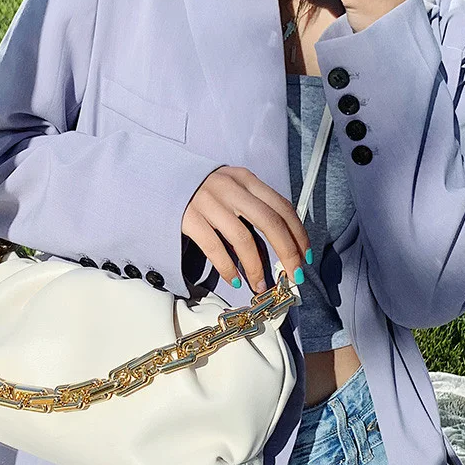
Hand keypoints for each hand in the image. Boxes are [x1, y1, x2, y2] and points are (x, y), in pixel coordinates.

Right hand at [181, 167, 310, 293]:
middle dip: (287, 253)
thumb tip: (281, 239)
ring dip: (256, 267)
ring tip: (260, 286)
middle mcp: (230, 188)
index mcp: (245, 179)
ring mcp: (208, 202)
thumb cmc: (200, 189)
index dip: (298, 233)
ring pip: (242, 238)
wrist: (159, 179)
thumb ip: (252, 203)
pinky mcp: (189, 218)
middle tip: (294, 276)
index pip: (281, 206)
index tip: (305, 256)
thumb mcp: (231, 187)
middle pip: (269, 222)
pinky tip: (235, 278)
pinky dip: (228, 267)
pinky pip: (215, 247)